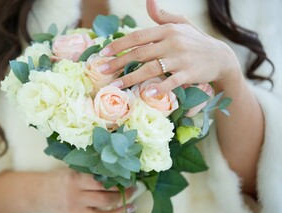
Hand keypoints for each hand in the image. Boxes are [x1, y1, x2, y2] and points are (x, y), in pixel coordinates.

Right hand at [42, 168, 135, 212]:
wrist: (41, 192)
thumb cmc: (60, 178)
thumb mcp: (73, 170)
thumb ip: (90, 172)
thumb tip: (114, 171)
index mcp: (76, 181)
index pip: (100, 183)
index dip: (116, 183)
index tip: (128, 180)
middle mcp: (75, 197)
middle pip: (103, 200)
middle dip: (122, 196)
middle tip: (133, 191)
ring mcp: (74, 212)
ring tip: (130, 207)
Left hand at [99, 0, 241, 93]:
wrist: (221, 57)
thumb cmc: (196, 40)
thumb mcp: (181, 23)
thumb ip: (162, 15)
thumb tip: (148, 0)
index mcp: (167, 30)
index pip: (138, 36)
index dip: (119, 44)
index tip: (104, 53)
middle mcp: (172, 42)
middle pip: (140, 53)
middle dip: (118, 62)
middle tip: (102, 70)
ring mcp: (181, 59)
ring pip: (151, 68)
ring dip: (131, 77)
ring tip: (116, 85)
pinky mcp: (189, 73)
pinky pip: (171, 81)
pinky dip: (159, 87)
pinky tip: (146, 93)